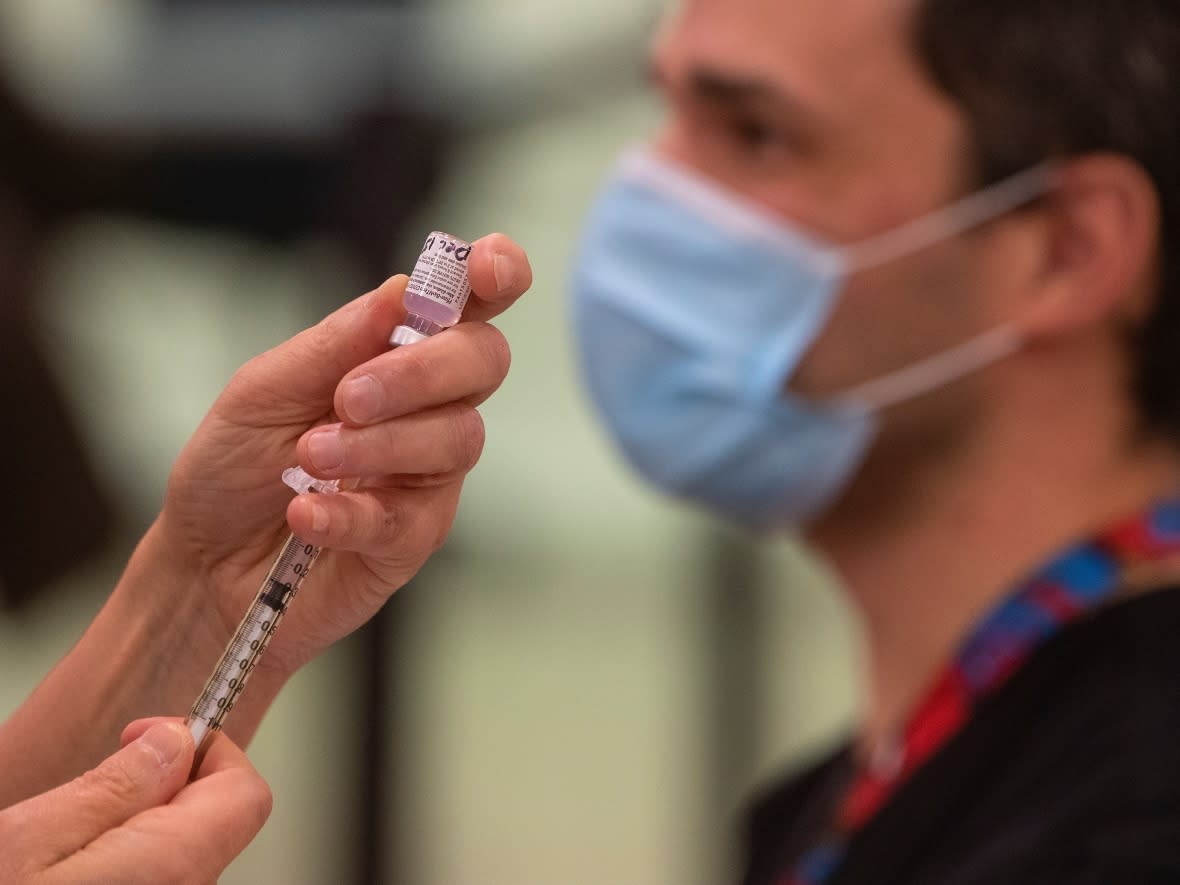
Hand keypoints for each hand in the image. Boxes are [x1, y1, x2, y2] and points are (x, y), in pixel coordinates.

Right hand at [0, 720, 270, 883]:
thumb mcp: (31, 839)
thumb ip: (115, 788)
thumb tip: (174, 743)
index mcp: (172, 867)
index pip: (246, 795)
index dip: (209, 754)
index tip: (153, 740)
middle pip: (214, 824)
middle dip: (167, 791)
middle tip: (96, 788)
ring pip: (181, 856)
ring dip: (142, 831)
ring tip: (70, 842)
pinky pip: (156, 883)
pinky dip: (128, 866)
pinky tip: (71, 874)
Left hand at [153, 234, 531, 673]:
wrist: (202, 564)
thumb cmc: (234, 469)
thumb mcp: (263, 390)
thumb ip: (334, 344)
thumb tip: (402, 292)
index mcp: (394, 356)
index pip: (469, 308)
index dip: (497, 276)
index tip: (486, 270)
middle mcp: (426, 409)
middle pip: (483, 362)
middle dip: (424, 371)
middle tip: (348, 397)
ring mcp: (427, 475)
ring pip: (457, 438)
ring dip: (377, 444)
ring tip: (308, 458)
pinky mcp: (412, 537)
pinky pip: (408, 515)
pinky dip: (350, 511)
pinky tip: (305, 513)